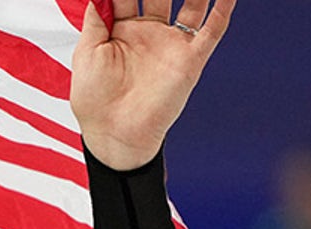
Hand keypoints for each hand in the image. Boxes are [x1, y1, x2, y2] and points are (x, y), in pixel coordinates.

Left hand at [70, 0, 234, 171]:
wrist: (114, 133)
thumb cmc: (94, 99)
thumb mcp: (86, 54)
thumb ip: (94, 21)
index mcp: (120, 29)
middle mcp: (149, 32)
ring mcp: (171, 43)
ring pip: (191, 3)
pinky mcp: (191, 58)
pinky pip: (213, 28)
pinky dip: (224, 7)